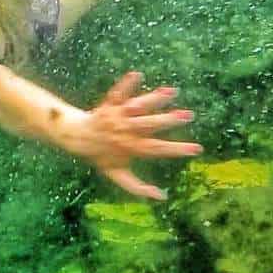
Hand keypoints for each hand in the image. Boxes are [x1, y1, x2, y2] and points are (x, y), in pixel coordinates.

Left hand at [62, 71, 201, 199]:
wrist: (75, 138)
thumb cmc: (100, 156)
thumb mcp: (117, 175)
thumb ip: (138, 187)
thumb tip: (162, 198)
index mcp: (131, 147)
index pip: (157, 149)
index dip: (177, 149)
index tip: (197, 149)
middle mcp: (126, 130)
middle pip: (149, 124)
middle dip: (168, 119)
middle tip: (189, 115)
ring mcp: (118, 115)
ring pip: (137, 106)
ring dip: (153, 98)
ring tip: (171, 91)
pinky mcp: (110, 103)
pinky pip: (118, 92)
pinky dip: (126, 84)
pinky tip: (137, 74)